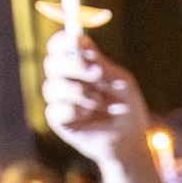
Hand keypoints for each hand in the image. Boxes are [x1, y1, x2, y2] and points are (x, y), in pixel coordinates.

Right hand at [40, 35, 148, 153]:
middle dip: (73, 65)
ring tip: (99, 100)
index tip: (78, 42)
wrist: (130, 140)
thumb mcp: (120, 83)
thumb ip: (102, 64)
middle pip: (51, 63)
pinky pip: (54, 110)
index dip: (63, 41)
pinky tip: (88, 114)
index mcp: (79, 65)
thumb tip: (82, 41)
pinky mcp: (60, 121)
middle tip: (96, 72)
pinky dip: (72, 110)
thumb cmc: (127, 108)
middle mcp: (66, 80)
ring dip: (78, 91)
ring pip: (51, 87)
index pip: (59, 46)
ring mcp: (61, 101)